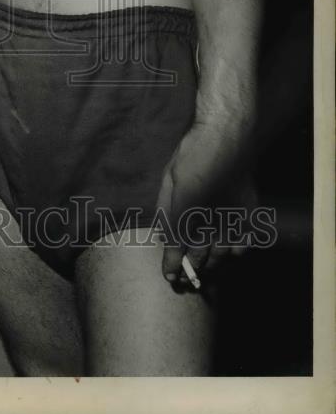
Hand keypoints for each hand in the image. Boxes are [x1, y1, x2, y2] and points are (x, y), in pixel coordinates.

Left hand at [156, 118, 255, 288]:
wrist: (227, 135)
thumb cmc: (192, 153)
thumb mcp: (170, 179)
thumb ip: (166, 210)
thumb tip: (163, 235)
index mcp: (186, 211)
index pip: (177, 249)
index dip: (172, 266)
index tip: (169, 276)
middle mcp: (210, 219)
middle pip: (200, 258)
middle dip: (190, 270)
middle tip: (184, 278)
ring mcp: (233, 218)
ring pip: (222, 255)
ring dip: (211, 263)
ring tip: (202, 266)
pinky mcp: (249, 214)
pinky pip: (243, 244)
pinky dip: (234, 252)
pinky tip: (225, 250)